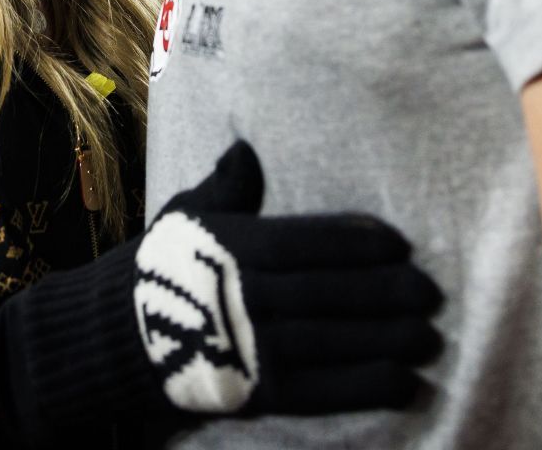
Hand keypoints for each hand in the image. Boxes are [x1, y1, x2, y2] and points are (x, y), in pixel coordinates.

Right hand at [133, 140, 443, 415]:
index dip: (353, 242)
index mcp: (233, 247)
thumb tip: (247, 149)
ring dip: (385, 342)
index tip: (399, 243)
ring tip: (428, 338)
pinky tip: (403, 382)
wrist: (111, 337)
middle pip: (326, 294)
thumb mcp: (188, 216)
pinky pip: (316, 391)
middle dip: (384, 294)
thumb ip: (227, 187)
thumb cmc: (163, 265)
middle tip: (431, 294)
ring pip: (329, 344)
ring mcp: (250, 349)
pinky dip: (361, 388)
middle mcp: (244, 297)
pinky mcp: (254, 392)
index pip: (303, 242)